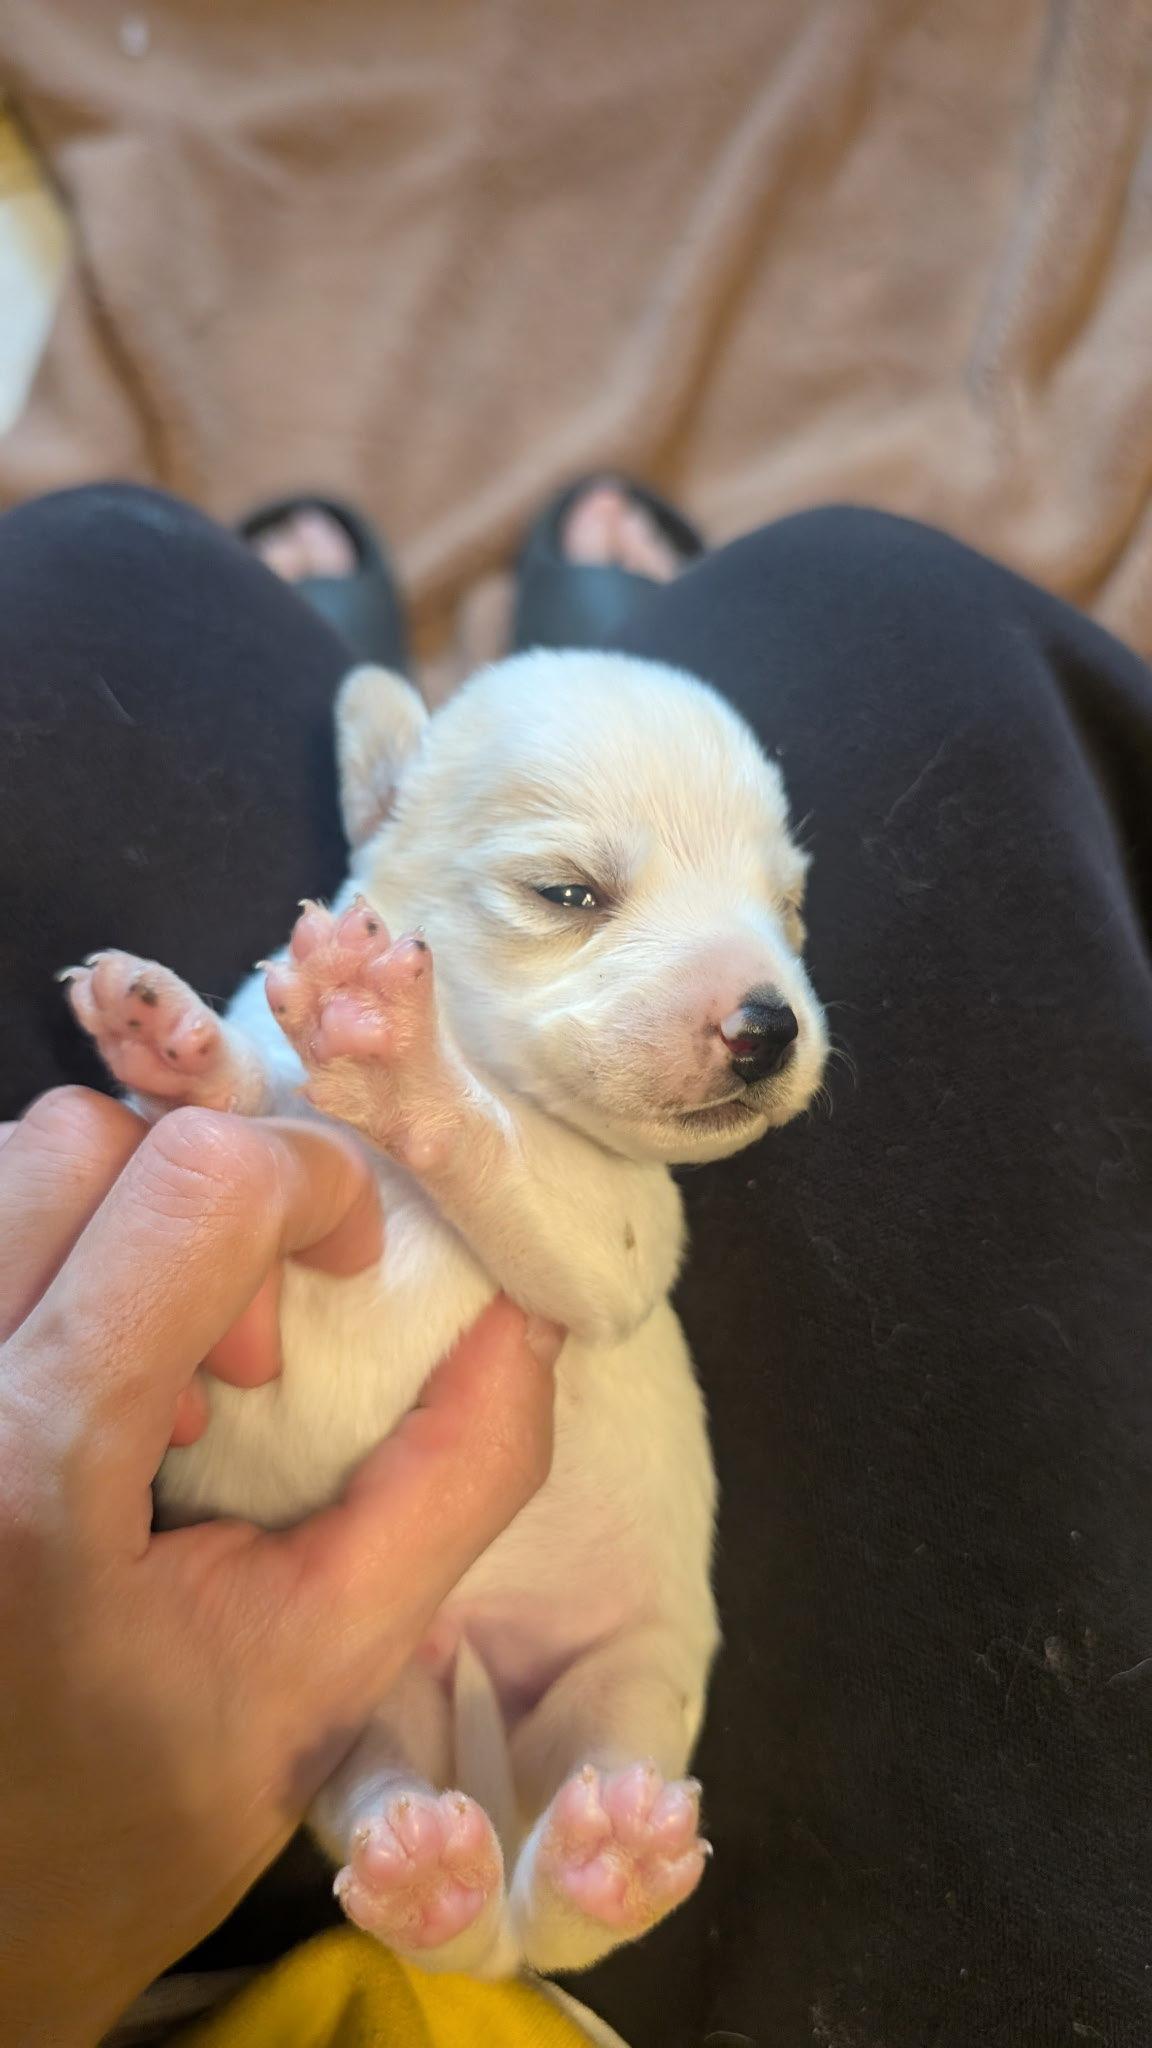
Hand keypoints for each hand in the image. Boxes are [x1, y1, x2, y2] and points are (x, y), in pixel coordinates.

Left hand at [0, 1088, 561, 2045]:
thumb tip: (527, 1318)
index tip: (354, 1265)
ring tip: (165, 1375)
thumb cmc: (125, 1815)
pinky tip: (88, 1386)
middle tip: (252, 1346)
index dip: (315, 1183)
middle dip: (212, 1201)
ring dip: (126, 1225)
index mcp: (33, 1467)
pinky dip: (56, 1258)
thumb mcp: (326, 1666)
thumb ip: (453, 1478)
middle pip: (85, 1139)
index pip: (194, 1185)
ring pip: (16, 1167)